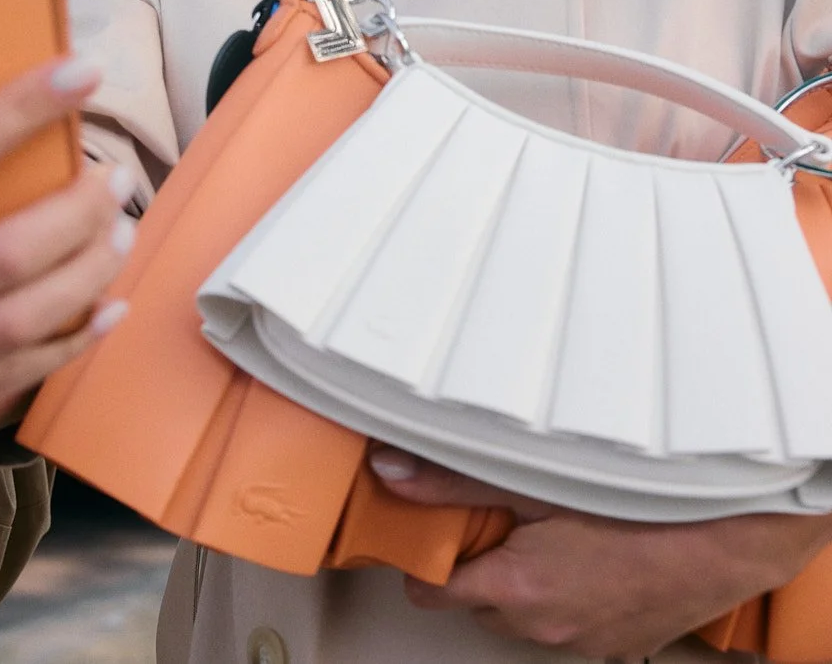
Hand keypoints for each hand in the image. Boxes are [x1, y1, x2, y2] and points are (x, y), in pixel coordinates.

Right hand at [0, 57, 133, 452]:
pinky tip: (103, 312)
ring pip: (23, 324)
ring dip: (90, 274)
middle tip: (115, 180)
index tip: (80, 73)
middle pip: (8, 253)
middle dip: (81, 211)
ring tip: (118, 235)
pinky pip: (10, 383)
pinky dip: (70, 346)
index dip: (22, 109)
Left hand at [370, 449, 831, 656]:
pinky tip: (585, 554)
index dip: (425, 554)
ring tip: (548, 528)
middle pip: (477, 601)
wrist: (723, 540)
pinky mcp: (613, 645)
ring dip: (523, 579)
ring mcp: (580, 643)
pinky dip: (565, 595)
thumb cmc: (638, 508)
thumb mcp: (532, 479)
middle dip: (478, 561)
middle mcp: (541, 628)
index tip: (432, 528)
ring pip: (522, 615)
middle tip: (497, 513)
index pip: (431, 589)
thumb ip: (453, 479)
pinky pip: (568, 625)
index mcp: (514, 590)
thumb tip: (393, 472)